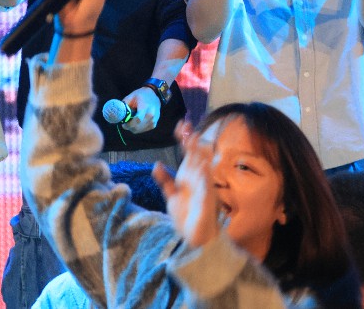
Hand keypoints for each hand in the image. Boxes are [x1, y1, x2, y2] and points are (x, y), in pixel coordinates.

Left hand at [119, 85, 160, 133]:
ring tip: (130, 122)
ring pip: (139, 130)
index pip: (137, 120)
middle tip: (124, 124)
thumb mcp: (131, 97)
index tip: (123, 124)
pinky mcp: (153, 124)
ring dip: (132, 128)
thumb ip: (124, 106)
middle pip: (137, 127)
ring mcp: (153, 121)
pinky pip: (142, 130)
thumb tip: (115, 114)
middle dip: (129, 127)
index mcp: (145, 107)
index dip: (128, 124)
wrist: (154, 95)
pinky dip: (137, 128)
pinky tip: (135, 123)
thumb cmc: (140, 95)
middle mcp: (151, 115)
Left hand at [152, 122, 220, 249]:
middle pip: (197, 154)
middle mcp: (198, 178)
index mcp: (189, 176)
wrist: (195, 238)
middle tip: (186, 126)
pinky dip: (204, 175)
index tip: (180, 124)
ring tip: (192, 138)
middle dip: (192, 140)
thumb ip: (164, 181)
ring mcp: (204, 188)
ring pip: (203, 166)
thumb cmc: (186, 216)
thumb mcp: (171, 196)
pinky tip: (201, 165)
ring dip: (198, 152)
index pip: (189, 152)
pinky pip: (207, 185)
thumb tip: (156, 165)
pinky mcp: (207, 200)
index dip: (185, 138)